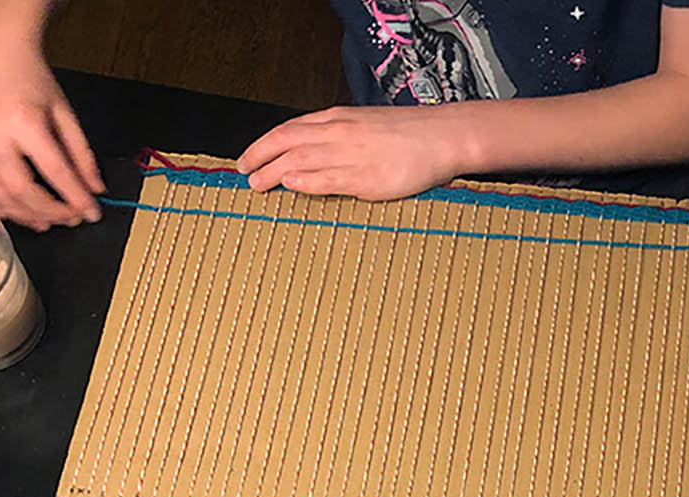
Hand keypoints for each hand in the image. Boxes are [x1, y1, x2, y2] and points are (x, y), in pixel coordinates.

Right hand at [0, 37, 101, 229]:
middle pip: (23, 189)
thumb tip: (95, 187)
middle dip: (51, 210)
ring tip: (50, 221)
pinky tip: (21, 213)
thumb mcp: (65, 114)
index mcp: (25, 124)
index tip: (92, 212)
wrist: (0, 59)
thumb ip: (81, 153)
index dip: (76, 197)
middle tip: (73, 218)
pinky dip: (3, 207)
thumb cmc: (30, 82)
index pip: (56, 171)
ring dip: (26, 215)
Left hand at [237, 106, 472, 201]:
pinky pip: (326, 179)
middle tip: (243, 173)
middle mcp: (339, 133)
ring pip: (299, 160)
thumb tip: (317, 152)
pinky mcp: (366, 177)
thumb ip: (341, 136)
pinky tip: (289, 185)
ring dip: (272, 173)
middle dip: (258, 157)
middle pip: (285, 142)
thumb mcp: (368, 125)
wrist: (444, 136)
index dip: (263, 143)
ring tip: (257, 185)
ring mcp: (351, 155)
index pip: (289, 128)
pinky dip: (303, 181)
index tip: (249, 156)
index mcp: (339, 119)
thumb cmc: (412, 134)